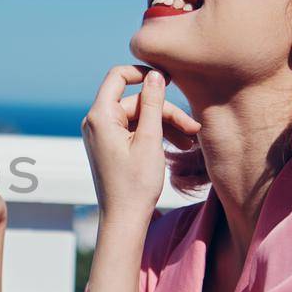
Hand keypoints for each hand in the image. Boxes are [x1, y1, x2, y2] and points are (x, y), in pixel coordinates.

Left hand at [82, 65, 201, 225]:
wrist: (124, 219)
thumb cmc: (136, 184)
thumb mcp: (150, 139)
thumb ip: (153, 104)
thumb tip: (155, 75)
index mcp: (100, 116)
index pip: (117, 76)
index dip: (143, 73)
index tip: (169, 77)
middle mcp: (96, 122)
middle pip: (136, 101)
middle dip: (166, 112)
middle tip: (194, 128)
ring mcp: (103, 134)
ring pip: (139, 117)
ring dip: (165, 125)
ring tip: (191, 140)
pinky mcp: (111, 145)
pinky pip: (135, 130)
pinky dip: (155, 134)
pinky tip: (179, 144)